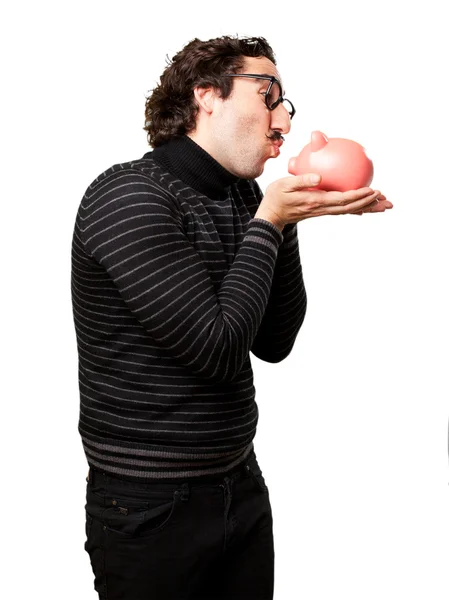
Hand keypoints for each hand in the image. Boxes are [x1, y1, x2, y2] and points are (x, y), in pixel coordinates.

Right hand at [260, 174, 391, 226]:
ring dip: (367, 208)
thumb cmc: (275, 197)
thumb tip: (320, 178)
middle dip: (369, 204)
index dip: (359, 196)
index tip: (373, 190)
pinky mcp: (322, 210)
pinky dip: (356, 208)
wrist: (271, 215)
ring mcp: (323, 211)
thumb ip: (302, 180)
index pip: (342, 199)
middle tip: (386, 199)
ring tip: (383, 204)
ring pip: (349, 210)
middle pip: (351, 208)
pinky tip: (365, 206)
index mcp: (316, 201)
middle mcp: (322, 208)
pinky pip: (343, 209)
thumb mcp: (284, 185)